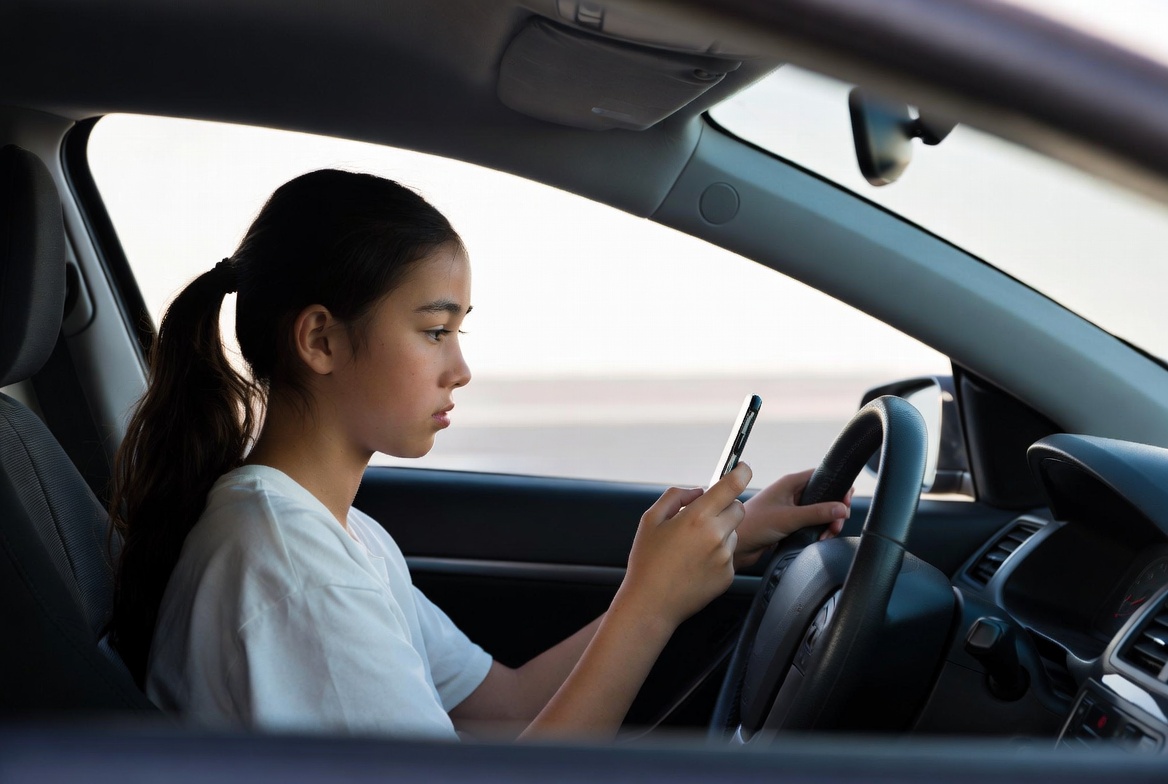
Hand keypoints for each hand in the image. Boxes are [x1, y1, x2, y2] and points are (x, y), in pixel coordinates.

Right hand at [618, 463, 751, 630]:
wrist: (651, 604)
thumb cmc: (647, 561)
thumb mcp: (650, 520)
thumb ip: (676, 497)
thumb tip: (698, 491)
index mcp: (697, 518)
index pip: (731, 486)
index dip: (741, 472)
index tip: (743, 468)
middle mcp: (716, 536)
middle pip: (738, 508)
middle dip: (725, 507)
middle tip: (704, 517)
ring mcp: (725, 557)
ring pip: (732, 533)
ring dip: (720, 533)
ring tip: (692, 548)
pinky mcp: (728, 575)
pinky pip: (729, 555)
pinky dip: (717, 555)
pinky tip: (695, 564)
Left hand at [735, 468, 851, 568]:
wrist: (736, 545)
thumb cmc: (753, 524)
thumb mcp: (789, 517)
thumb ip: (817, 513)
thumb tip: (842, 508)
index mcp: (790, 483)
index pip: (822, 476)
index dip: (837, 487)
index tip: (846, 501)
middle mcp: (791, 494)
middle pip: (824, 497)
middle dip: (834, 511)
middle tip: (837, 524)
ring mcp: (791, 509)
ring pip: (819, 513)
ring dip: (827, 523)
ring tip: (826, 534)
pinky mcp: (789, 524)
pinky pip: (811, 524)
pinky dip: (818, 531)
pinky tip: (818, 538)